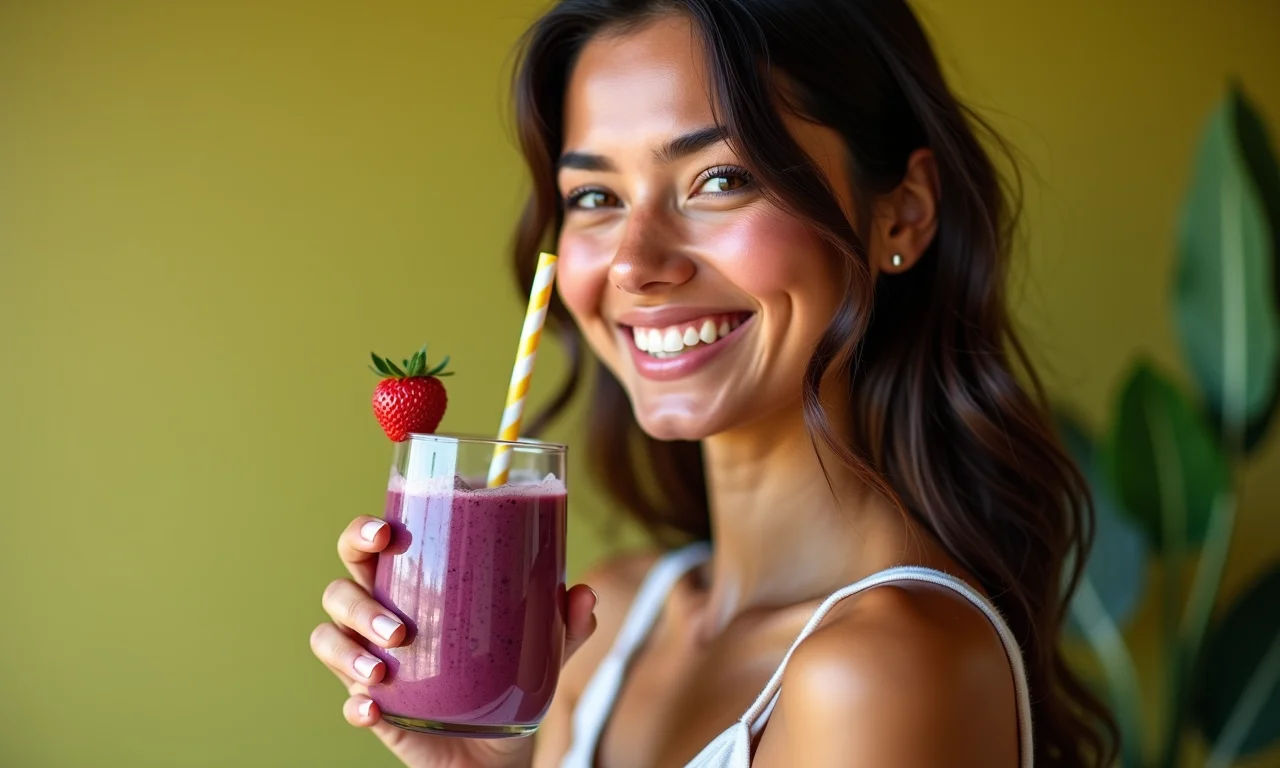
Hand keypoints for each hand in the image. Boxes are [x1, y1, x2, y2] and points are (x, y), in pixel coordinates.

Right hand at [310, 515, 597, 767]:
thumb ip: (564, 622)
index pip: (370, 547)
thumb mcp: (545, 648)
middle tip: (397, 622)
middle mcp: (381, 621)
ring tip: (387, 668)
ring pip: (329, 640)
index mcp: (413, 588)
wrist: (500, 750)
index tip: (388, 531)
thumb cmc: (511, 678)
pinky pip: (348, 704)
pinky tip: (374, 707)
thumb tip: (583, 595)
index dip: (365, 532)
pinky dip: (356, 705)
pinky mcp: (376, 711)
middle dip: (355, 598)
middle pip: (339, 589)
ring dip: (350, 650)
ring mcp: (372, 665)